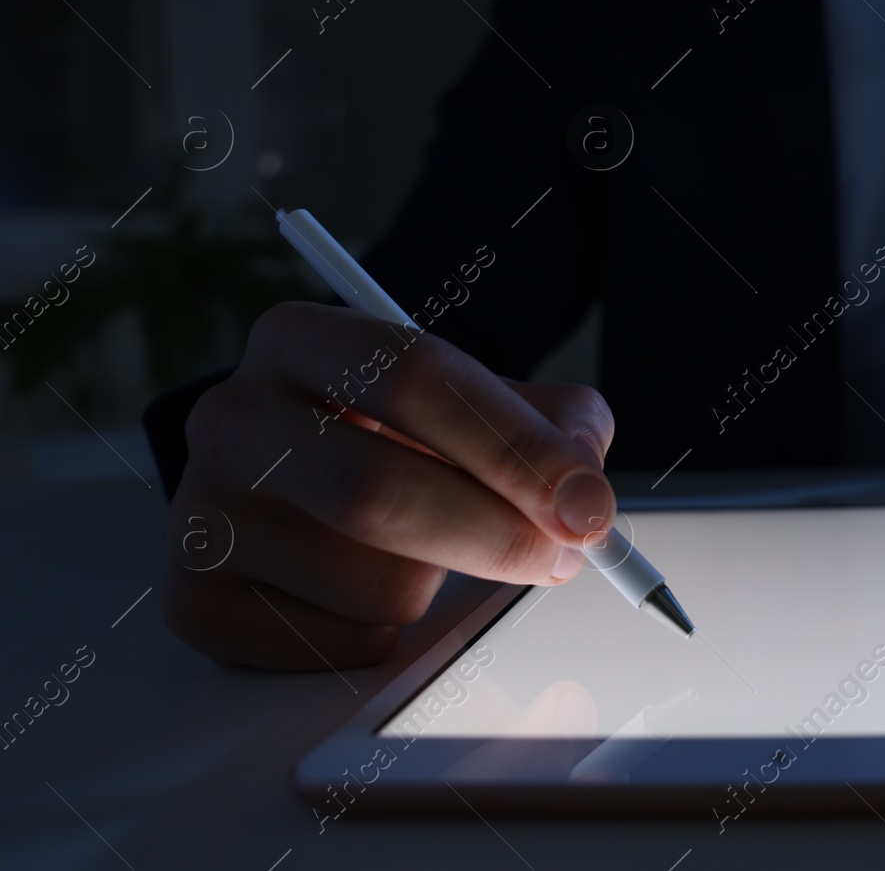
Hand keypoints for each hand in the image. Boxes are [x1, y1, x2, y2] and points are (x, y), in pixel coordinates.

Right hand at [164, 301, 616, 668]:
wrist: (307, 465)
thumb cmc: (407, 430)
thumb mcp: (487, 397)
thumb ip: (557, 427)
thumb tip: (583, 496)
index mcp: (299, 339)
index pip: (413, 378)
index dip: (513, 446)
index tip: (585, 502)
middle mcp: (233, 417)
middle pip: (377, 491)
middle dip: (495, 535)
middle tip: (562, 557)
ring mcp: (204, 511)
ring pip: (374, 585)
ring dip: (439, 583)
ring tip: (425, 547)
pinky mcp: (198, 600)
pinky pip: (342, 644)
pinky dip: (388, 630)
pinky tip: (367, 585)